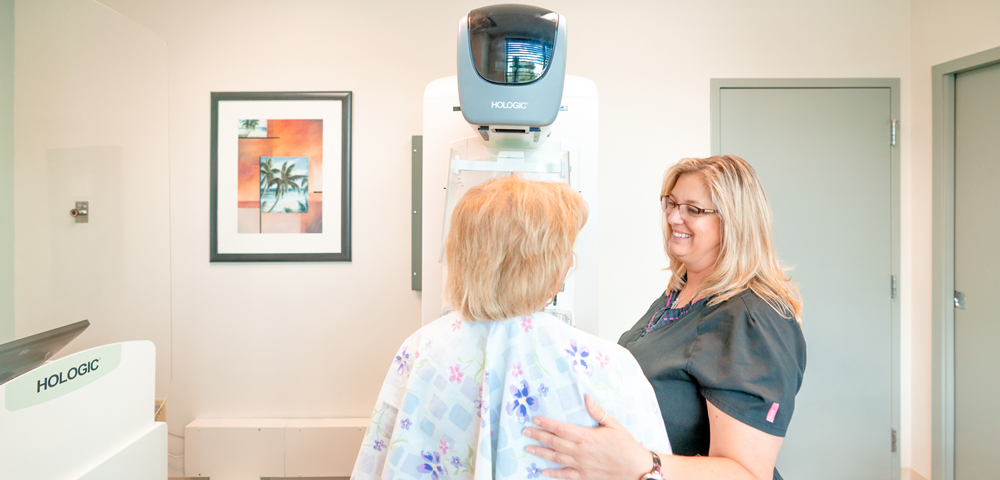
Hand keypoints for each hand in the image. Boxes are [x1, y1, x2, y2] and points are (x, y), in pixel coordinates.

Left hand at [522, 394, 650, 479]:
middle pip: (554, 443)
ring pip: (555, 458)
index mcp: (586, 437)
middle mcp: (580, 452)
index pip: (560, 428)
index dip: (546, 423)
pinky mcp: (584, 477)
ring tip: (528, 448)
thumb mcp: (613, 424)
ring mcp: (581, 466)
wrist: (636, 469)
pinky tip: (543, 471)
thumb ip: (598, 412)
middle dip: (538, 436)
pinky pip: (564, 475)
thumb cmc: (626, 445)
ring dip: (541, 453)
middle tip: (525, 432)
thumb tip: (586, 397)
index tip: (535, 419)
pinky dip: (553, 473)